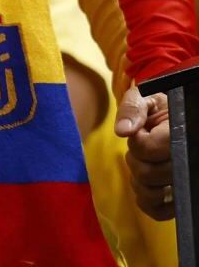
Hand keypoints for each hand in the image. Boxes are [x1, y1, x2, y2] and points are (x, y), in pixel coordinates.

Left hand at [117, 85, 174, 219]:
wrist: (173, 118)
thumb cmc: (159, 108)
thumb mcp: (146, 98)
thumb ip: (133, 108)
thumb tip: (123, 131)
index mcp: (179, 135)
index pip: (147, 149)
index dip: (138, 143)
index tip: (144, 131)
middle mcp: (185, 160)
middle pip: (147, 174)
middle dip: (137, 160)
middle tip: (145, 147)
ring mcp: (182, 180)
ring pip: (152, 193)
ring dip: (139, 179)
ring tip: (147, 163)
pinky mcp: (178, 196)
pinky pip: (159, 211)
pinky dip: (147, 201)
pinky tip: (147, 187)